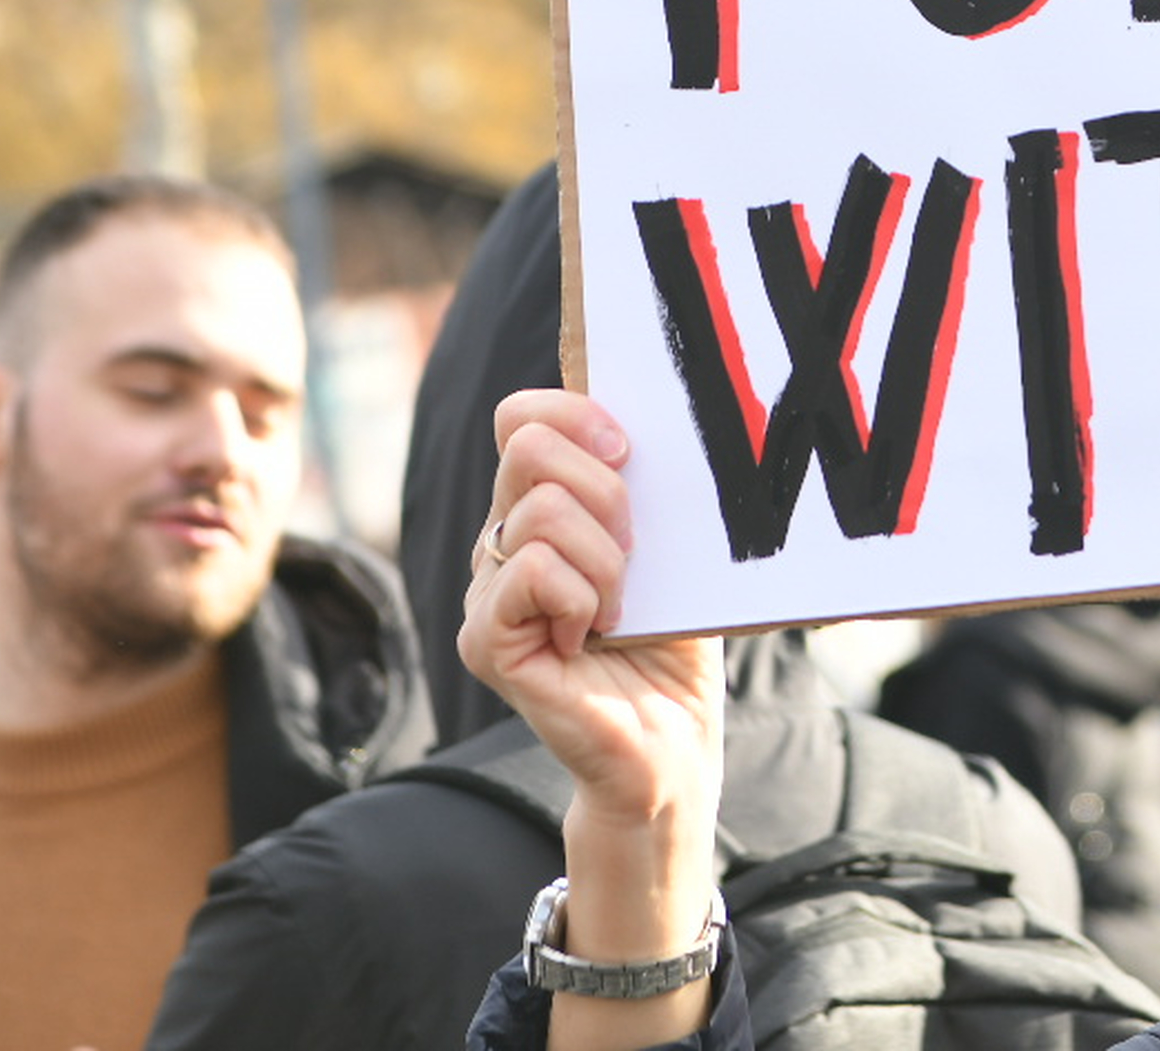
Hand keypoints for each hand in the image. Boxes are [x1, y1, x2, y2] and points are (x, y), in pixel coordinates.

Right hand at [461, 388, 723, 1048]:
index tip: (631, 449)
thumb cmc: (674, 645)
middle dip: (607, 486)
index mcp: (539, 508)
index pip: (522, 417)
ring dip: (607, 557)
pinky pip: (528, 572)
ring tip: (621, 608)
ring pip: (538, 511)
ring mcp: (486, 593)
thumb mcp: (669, 547)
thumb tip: (645, 415)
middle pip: (526, 446)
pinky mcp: (487, 642)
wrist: (671, 745)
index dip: (575, 414)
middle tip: (636, 549)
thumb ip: (642, 486)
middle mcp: (500, 543)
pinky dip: (581, 595)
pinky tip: (594, 633)